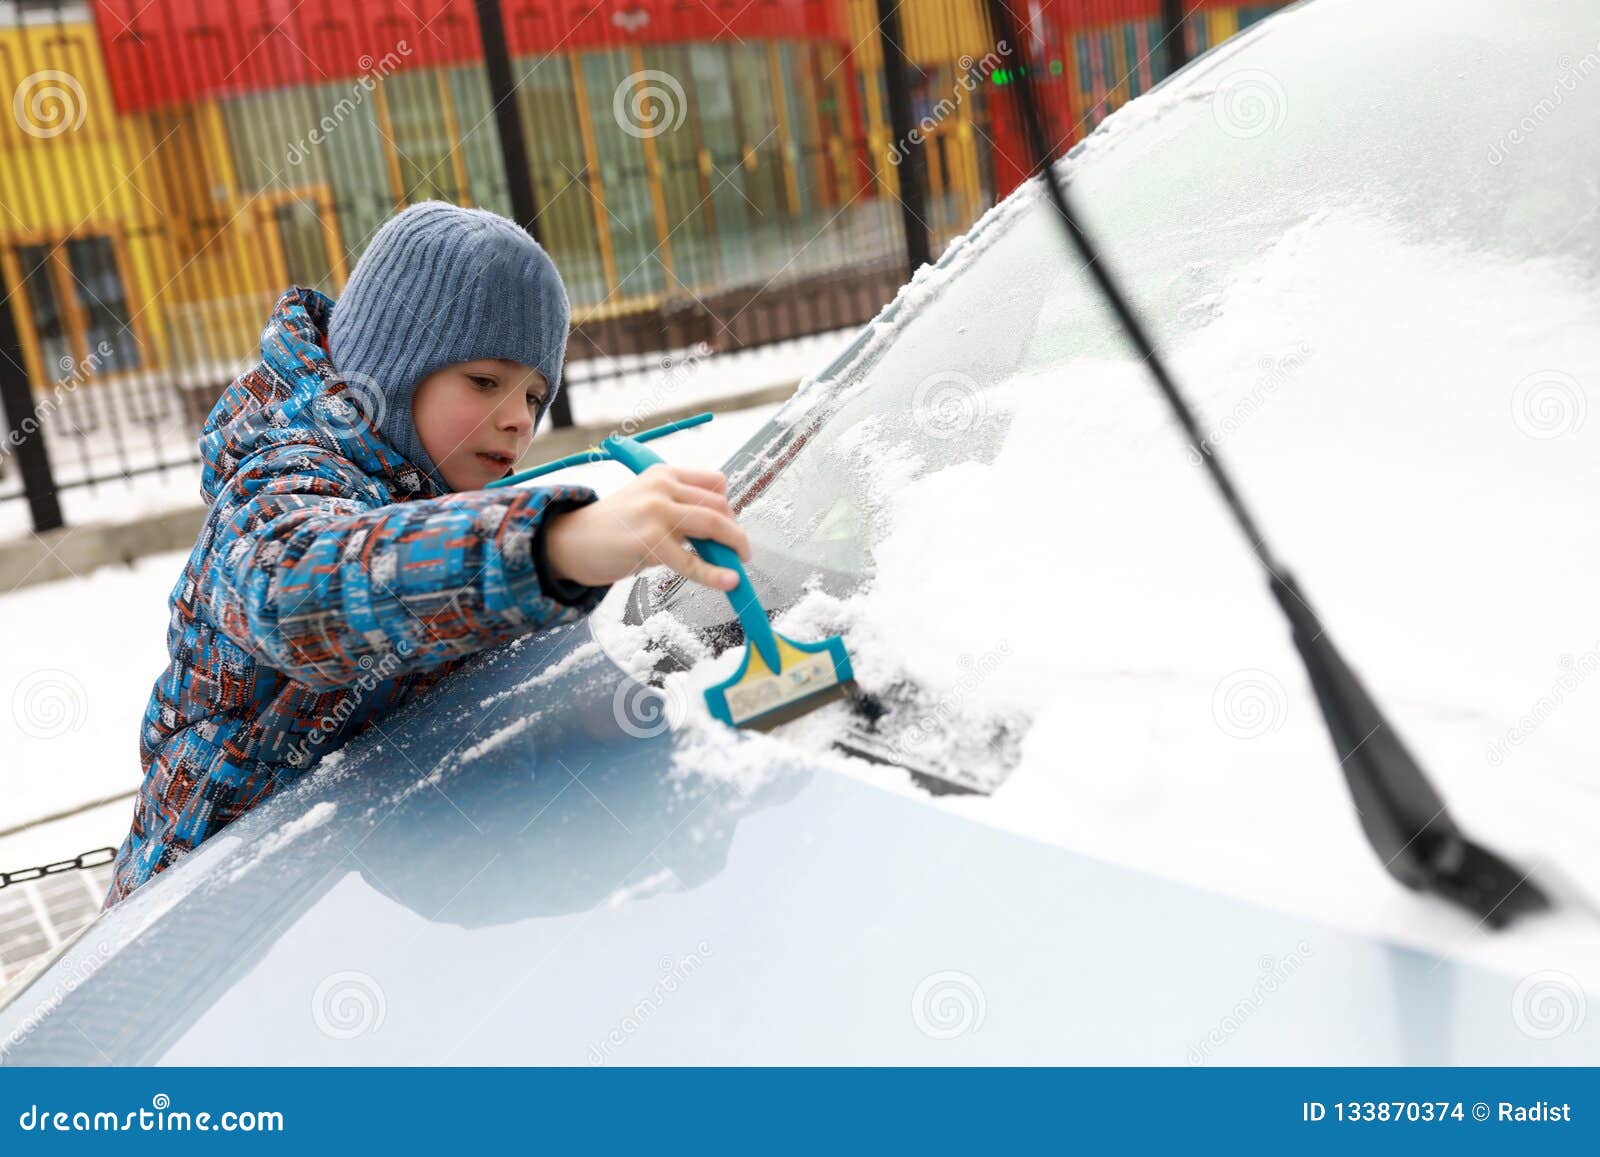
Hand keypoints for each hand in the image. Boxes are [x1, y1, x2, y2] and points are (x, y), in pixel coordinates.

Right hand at [542, 464, 752, 591]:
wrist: (571, 542)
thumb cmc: (613, 530)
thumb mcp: (648, 507)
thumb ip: (680, 514)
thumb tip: (721, 539)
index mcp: (664, 473)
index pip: (715, 483)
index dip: (729, 508)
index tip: (730, 530)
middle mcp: (662, 486)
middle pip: (719, 505)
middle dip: (734, 532)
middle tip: (737, 553)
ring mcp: (656, 510)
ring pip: (714, 524)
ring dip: (734, 547)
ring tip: (737, 568)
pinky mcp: (650, 539)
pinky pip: (693, 560)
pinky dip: (715, 574)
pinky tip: (729, 582)